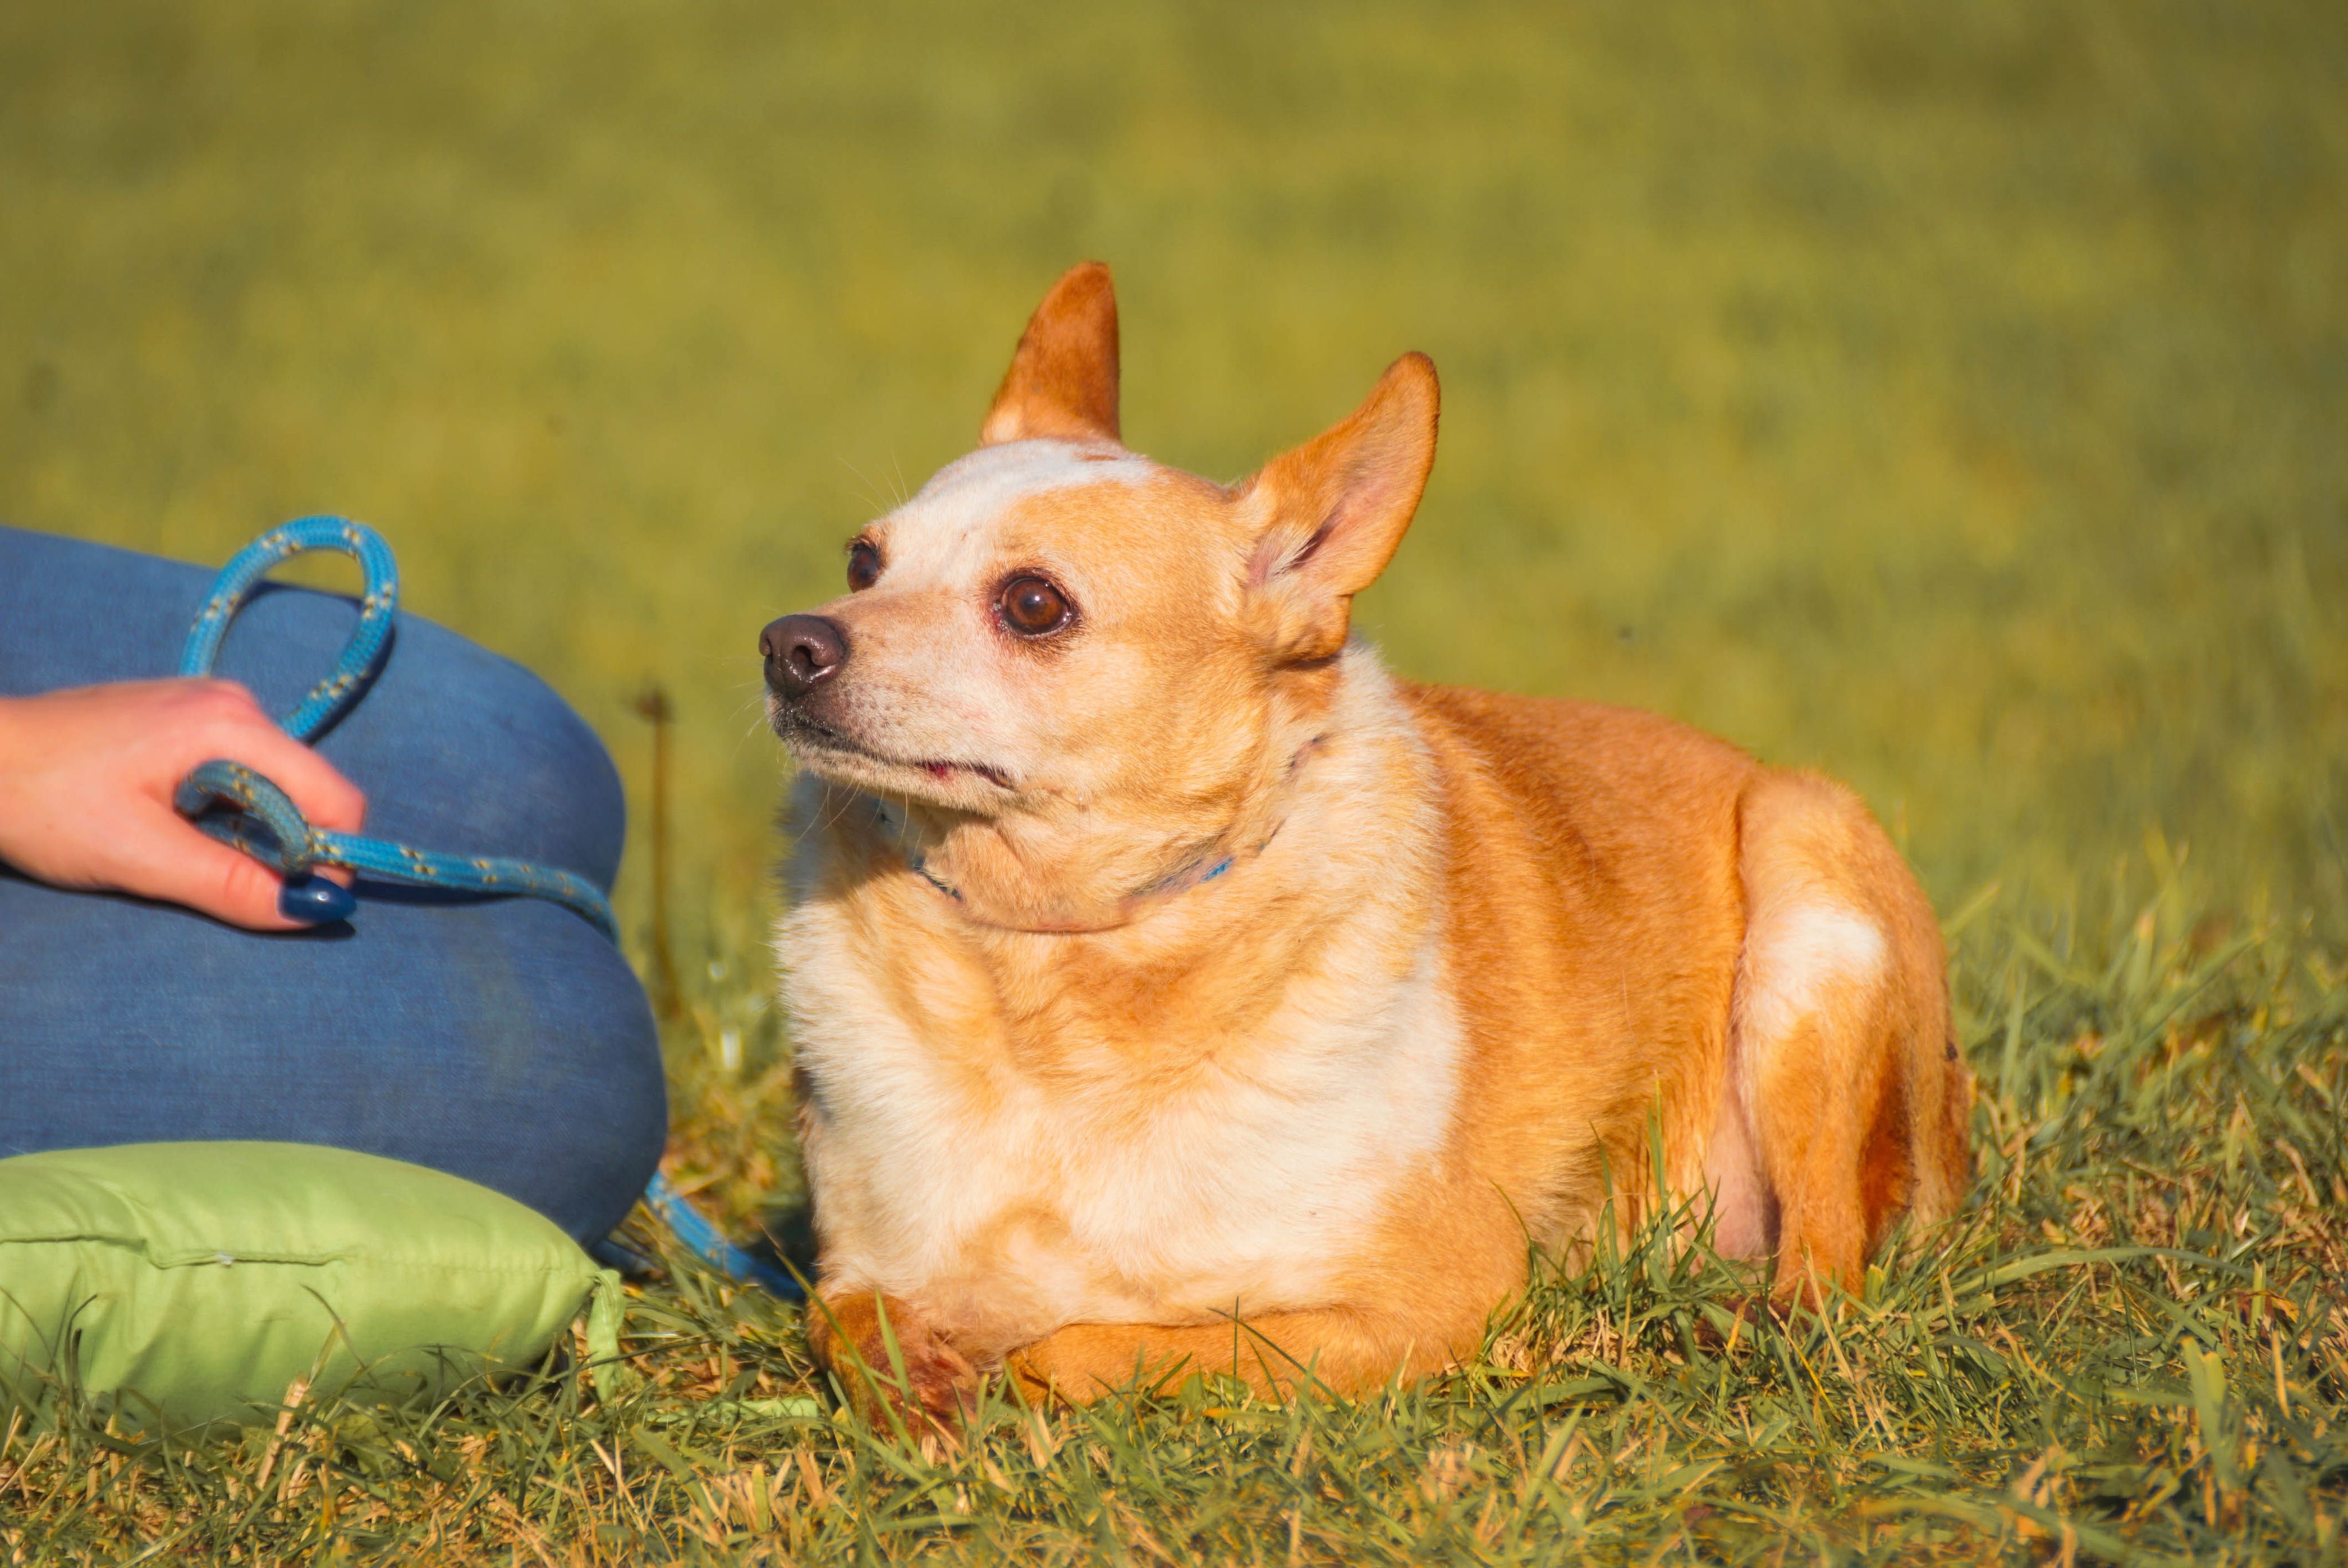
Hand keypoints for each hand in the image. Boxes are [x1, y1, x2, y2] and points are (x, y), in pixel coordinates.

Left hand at [0, 678, 366, 929]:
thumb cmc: (44, 803)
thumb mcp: (139, 857)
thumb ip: (232, 885)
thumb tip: (317, 913)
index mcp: (232, 726)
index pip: (335, 798)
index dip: (330, 858)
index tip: (294, 901)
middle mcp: (236, 704)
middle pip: (309, 790)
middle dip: (285, 845)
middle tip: (217, 876)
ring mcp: (211, 704)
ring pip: (276, 783)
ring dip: (251, 828)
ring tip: (179, 845)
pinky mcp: (187, 715)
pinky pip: (242, 769)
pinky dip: (226, 808)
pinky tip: (169, 819)